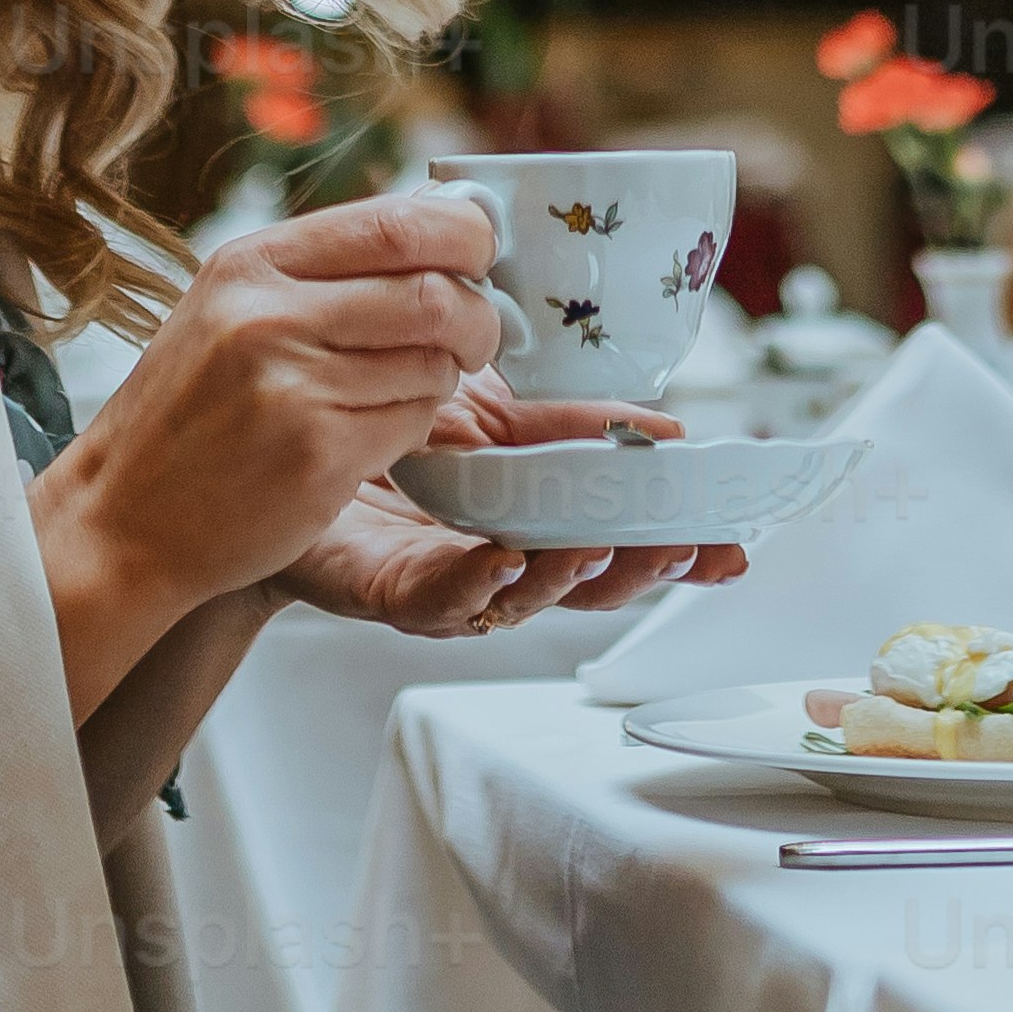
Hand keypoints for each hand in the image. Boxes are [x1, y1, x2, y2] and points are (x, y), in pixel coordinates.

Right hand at [29, 192, 503, 716]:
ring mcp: (294, 388)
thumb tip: (443, 224)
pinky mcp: (319, 457)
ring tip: (408, 386)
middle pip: (435, 292)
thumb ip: (323, 268)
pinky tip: (377, 432)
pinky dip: (416, 425)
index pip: (397, 222)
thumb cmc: (190, 408)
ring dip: (444, 378)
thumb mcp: (232, 305)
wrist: (122, 516)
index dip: (463, 235)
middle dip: (480, 315)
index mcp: (252, 263)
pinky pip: (414, 424)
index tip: (480, 254)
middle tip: (478, 333)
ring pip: (434, 363)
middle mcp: (270, 316)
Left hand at [287, 378, 750, 640]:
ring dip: (567, 578)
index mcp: (534, 518)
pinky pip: (435, 598)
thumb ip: (574, 426)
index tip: (730, 545)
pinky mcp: (385, 588)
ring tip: (603, 550)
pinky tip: (503, 558)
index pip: (618, 543)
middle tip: (688, 551)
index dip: (675, 550)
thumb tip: (667, 435)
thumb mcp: (496, 411)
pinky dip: (474, 583)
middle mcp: (498, 561)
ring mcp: (446, 582)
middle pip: (585, 586)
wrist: (282, 431)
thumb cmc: (390, 422)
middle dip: (642, 574)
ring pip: (519, 600)